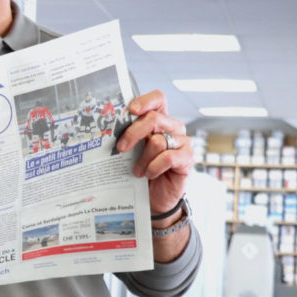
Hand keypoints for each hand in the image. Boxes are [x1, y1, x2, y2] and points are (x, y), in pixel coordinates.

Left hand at [114, 90, 193, 215]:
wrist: (154, 197)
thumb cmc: (141, 170)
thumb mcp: (132, 151)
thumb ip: (128, 137)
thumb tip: (108, 130)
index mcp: (159, 120)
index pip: (158, 99)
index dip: (145, 101)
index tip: (131, 110)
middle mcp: (173, 127)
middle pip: (153, 118)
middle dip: (133, 133)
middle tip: (121, 148)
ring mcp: (182, 142)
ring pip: (157, 141)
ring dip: (142, 159)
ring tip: (137, 171)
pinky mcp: (187, 158)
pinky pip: (167, 157)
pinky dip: (154, 167)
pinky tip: (150, 175)